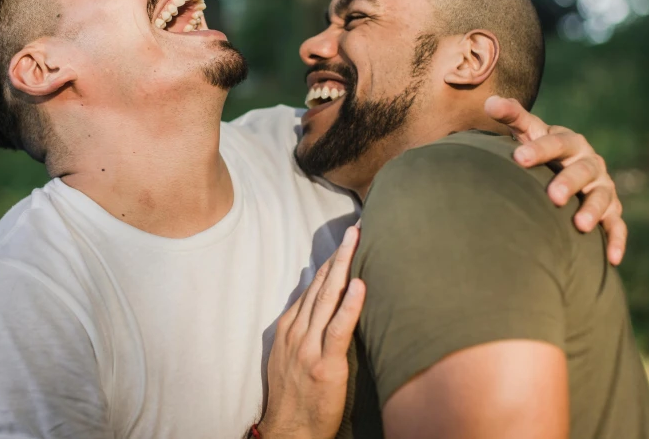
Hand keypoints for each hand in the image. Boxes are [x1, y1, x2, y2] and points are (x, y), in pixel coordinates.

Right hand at [259, 227, 365, 438]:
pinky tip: (359, 285)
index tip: (345, 242)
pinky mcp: (325, 365)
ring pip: (328, 299)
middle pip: (320, 286)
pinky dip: (349, 306)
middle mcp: (297, 332)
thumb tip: (319, 304)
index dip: (330, 263)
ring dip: (344, 267)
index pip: (312, 287)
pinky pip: (338, 330)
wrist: (289, 430)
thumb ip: (303, 328)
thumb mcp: (289, 355)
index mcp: (289, 328)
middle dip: (338, 255)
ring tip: (357, 242)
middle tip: (355, 229)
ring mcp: (309, 347)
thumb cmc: (295, 394)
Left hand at [485, 96, 625, 264]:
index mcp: (568, 142)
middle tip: (552, 196)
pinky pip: (617, 225)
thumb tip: (490, 100)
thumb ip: (512, 116)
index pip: (554, 141)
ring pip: (602, 196)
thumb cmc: (539, 151)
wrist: (562, 166)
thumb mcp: (528, 132)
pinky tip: (611, 259)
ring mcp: (601, 186)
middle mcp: (589, 162)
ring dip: (593, 210)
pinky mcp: (610, 210)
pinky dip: (616, 239)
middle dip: (569, 182)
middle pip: (582, 170)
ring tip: (579, 225)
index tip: (518, 158)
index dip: (538, 150)